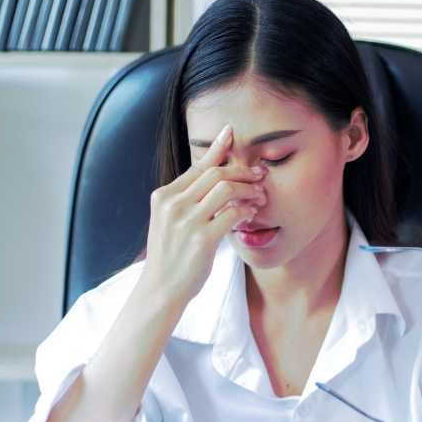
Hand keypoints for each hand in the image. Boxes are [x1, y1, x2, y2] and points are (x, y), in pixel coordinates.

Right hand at [142, 125, 264, 303]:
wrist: (161, 289)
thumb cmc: (171, 256)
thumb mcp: (170, 221)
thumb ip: (186, 200)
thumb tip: (211, 178)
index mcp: (164, 196)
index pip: (197, 166)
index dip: (217, 148)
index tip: (231, 133)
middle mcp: (173, 204)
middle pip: (215, 174)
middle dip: (242, 171)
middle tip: (260, 175)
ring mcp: (187, 221)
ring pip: (226, 189)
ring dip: (248, 189)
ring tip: (260, 195)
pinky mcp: (202, 239)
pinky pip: (233, 213)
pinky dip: (247, 210)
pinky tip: (252, 214)